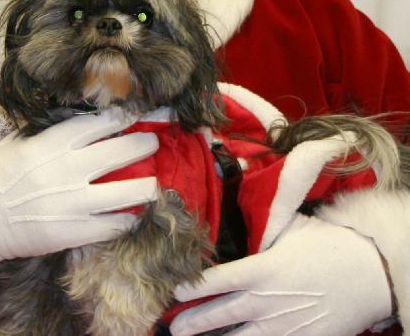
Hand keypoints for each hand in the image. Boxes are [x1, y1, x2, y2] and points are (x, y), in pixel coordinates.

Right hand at [0, 108, 158, 261]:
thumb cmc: (0, 174)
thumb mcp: (19, 140)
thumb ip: (50, 127)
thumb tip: (85, 114)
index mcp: (53, 142)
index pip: (102, 122)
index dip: (126, 117)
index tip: (138, 116)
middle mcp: (67, 169)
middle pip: (123, 151)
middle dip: (145, 145)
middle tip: (151, 144)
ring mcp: (72, 203)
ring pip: (128, 192)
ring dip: (147, 186)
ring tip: (152, 183)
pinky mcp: (73, 232)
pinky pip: (114, 224)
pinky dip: (128, 218)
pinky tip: (131, 214)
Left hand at [171, 214, 391, 335]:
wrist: (371, 274)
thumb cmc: (329, 244)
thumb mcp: (291, 227)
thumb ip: (262, 229)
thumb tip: (239, 217)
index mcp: (263, 268)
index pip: (218, 279)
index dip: (194, 286)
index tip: (175, 290)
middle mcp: (268, 299)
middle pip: (223, 313)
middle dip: (194, 321)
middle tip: (171, 326)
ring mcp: (285, 323)